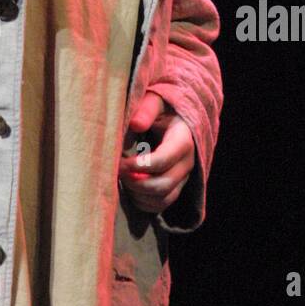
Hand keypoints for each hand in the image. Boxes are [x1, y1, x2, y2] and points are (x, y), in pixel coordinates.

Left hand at [118, 90, 195, 214]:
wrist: (173, 117)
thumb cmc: (161, 108)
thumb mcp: (156, 100)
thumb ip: (146, 109)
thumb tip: (135, 124)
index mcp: (183, 139)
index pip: (163, 160)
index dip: (139, 165)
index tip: (119, 162)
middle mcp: (187, 162)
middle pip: (164, 184)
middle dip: (136, 182)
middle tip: (117, 172)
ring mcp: (183, 176)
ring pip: (163, 198)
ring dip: (138, 194)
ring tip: (122, 179)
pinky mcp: (176, 186)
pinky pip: (162, 204)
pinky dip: (143, 202)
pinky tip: (129, 188)